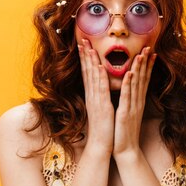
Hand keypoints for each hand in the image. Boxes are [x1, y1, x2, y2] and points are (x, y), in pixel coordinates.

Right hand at [78, 39, 114, 155]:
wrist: (101, 145)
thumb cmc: (103, 129)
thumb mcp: (101, 110)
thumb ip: (100, 98)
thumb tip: (100, 89)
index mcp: (92, 96)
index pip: (87, 74)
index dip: (85, 59)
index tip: (83, 45)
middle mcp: (92, 96)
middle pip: (87, 72)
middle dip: (85, 55)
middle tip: (83, 40)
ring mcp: (96, 101)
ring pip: (92, 77)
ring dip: (91, 61)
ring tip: (89, 47)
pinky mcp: (103, 107)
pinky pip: (101, 90)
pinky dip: (100, 78)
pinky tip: (99, 67)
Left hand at [113, 46, 156, 157]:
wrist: (125, 150)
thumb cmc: (124, 132)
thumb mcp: (129, 113)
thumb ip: (131, 102)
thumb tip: (131, 92)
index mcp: (137, 102)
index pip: (144, 80)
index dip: (148, 66)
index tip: (151, 52)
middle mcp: (137, 102)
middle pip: (143, 79)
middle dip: (145, 62)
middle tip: (149, 47)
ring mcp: (132, 107)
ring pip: (136, 84)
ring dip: (138, 68)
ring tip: (140, 54)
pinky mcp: (125, 113)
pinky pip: (127, 96)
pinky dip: (129, 84)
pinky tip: (130, 73)